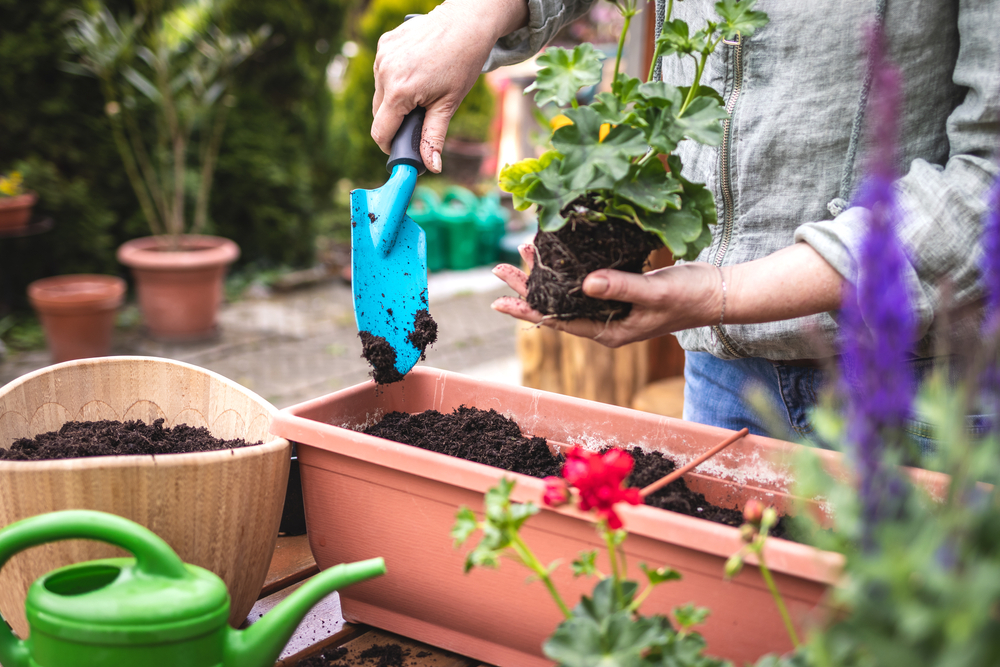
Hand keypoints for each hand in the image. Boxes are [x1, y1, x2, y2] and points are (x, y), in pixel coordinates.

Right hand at [372, 0, 527, 172]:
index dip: (390, 145)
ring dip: (395, 99)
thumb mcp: (449, 104)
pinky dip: (395, 78)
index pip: (380, 132)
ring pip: (380, 92)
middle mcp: (384, 72)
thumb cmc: (462, 63)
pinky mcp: (384, 44)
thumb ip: (434, 137)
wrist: (466, 22)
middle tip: (420, 116)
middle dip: (396, 121)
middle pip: (379, 113)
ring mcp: (382, 56)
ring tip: (421, 89)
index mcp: (399, 92)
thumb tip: (432, 167)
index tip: (402, 148)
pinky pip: (383, 71)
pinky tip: (416, 71)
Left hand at [491, 244, 723, 347]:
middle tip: (498, 268)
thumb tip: (584, 283)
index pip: (557, 322)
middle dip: (527, 288)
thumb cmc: (690, 296)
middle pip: (556, 307)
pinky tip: (558, 252)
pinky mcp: (621, 292)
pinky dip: (568, 267)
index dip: (527, 309)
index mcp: (608, 332)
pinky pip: (586, 281)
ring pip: (569, 293)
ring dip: (546, 274)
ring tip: (522, 254)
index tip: (499, 299)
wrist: (719, 292)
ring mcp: (613, 309)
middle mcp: (606, 324)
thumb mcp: (654, 292)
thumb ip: (619, 287)